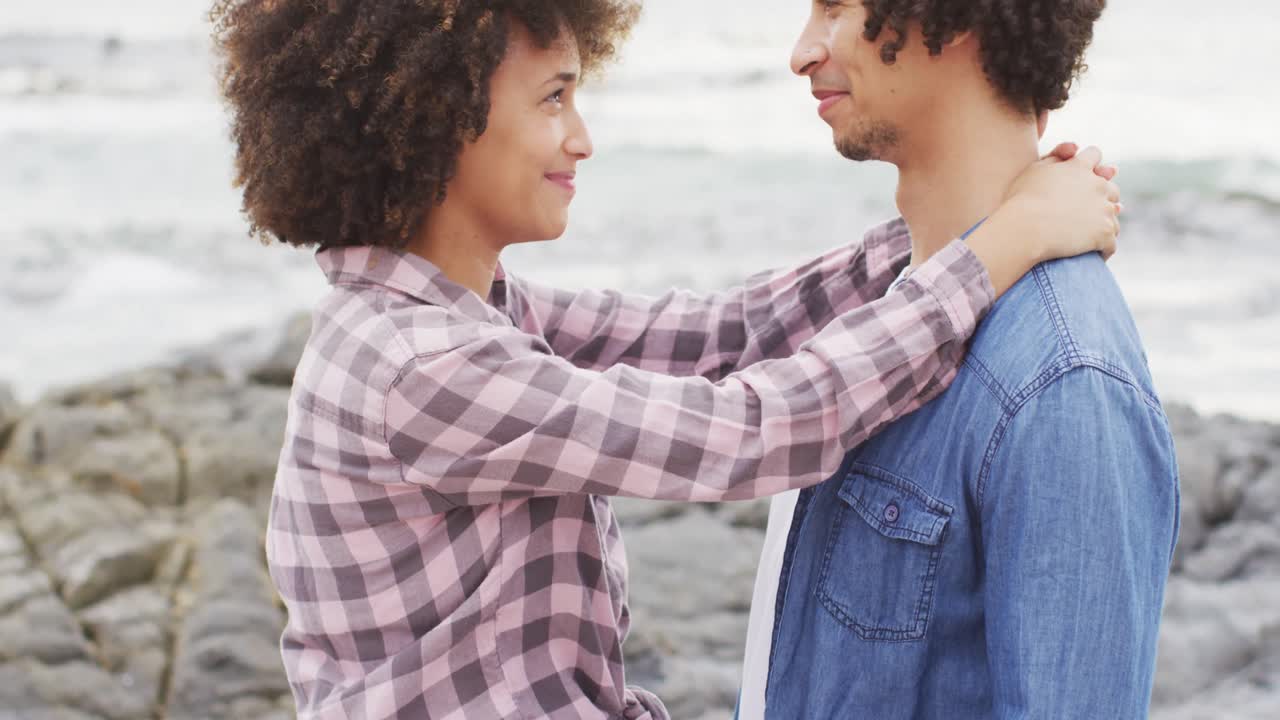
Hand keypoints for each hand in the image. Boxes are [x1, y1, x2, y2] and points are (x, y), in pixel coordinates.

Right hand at [966, 145, 1120, 297]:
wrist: (1024, 230)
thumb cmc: (1021, 201)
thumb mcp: (1033, 170)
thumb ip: (1054, 156)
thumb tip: (1075, 149)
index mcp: (1080, 167)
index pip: (1094, 155)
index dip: (1090, 164)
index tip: (1084, 175)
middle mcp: (1097, 185)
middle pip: (1111, 187)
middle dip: (1102, 196)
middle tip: (1087, 210)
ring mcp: (1104, 210)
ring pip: (1114, 215)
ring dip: (1104, 222)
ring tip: (1089, 235)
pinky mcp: (1105, 234)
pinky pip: (1111, 244)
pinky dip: (1103, 249)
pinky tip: (1092, 255)